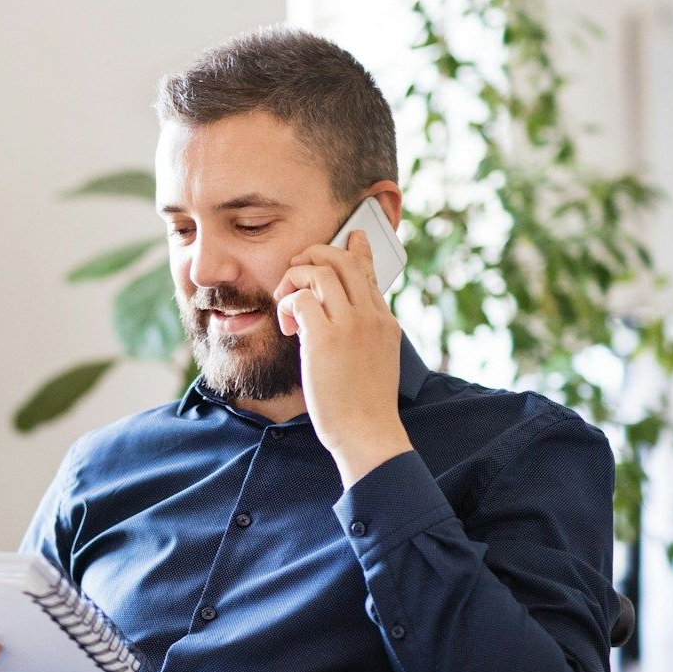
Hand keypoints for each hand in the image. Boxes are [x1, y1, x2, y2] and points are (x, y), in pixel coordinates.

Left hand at [273, 229, 412, 487]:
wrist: (368, 434)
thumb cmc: (366, 407)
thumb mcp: (377, 361)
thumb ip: (366, 335)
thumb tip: (346, 321)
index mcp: (385, 322)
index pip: (369, 272)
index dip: (355, 251)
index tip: (350, 237)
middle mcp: (371, 316)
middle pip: (343, 259)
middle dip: (314, 255)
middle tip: (295, 271)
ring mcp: (351, 325)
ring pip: (320, 270)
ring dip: (295, 279)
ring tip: (287, 303)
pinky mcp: (326, 338)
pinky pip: (301, 298)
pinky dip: (288, 305)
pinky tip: (289, 328)